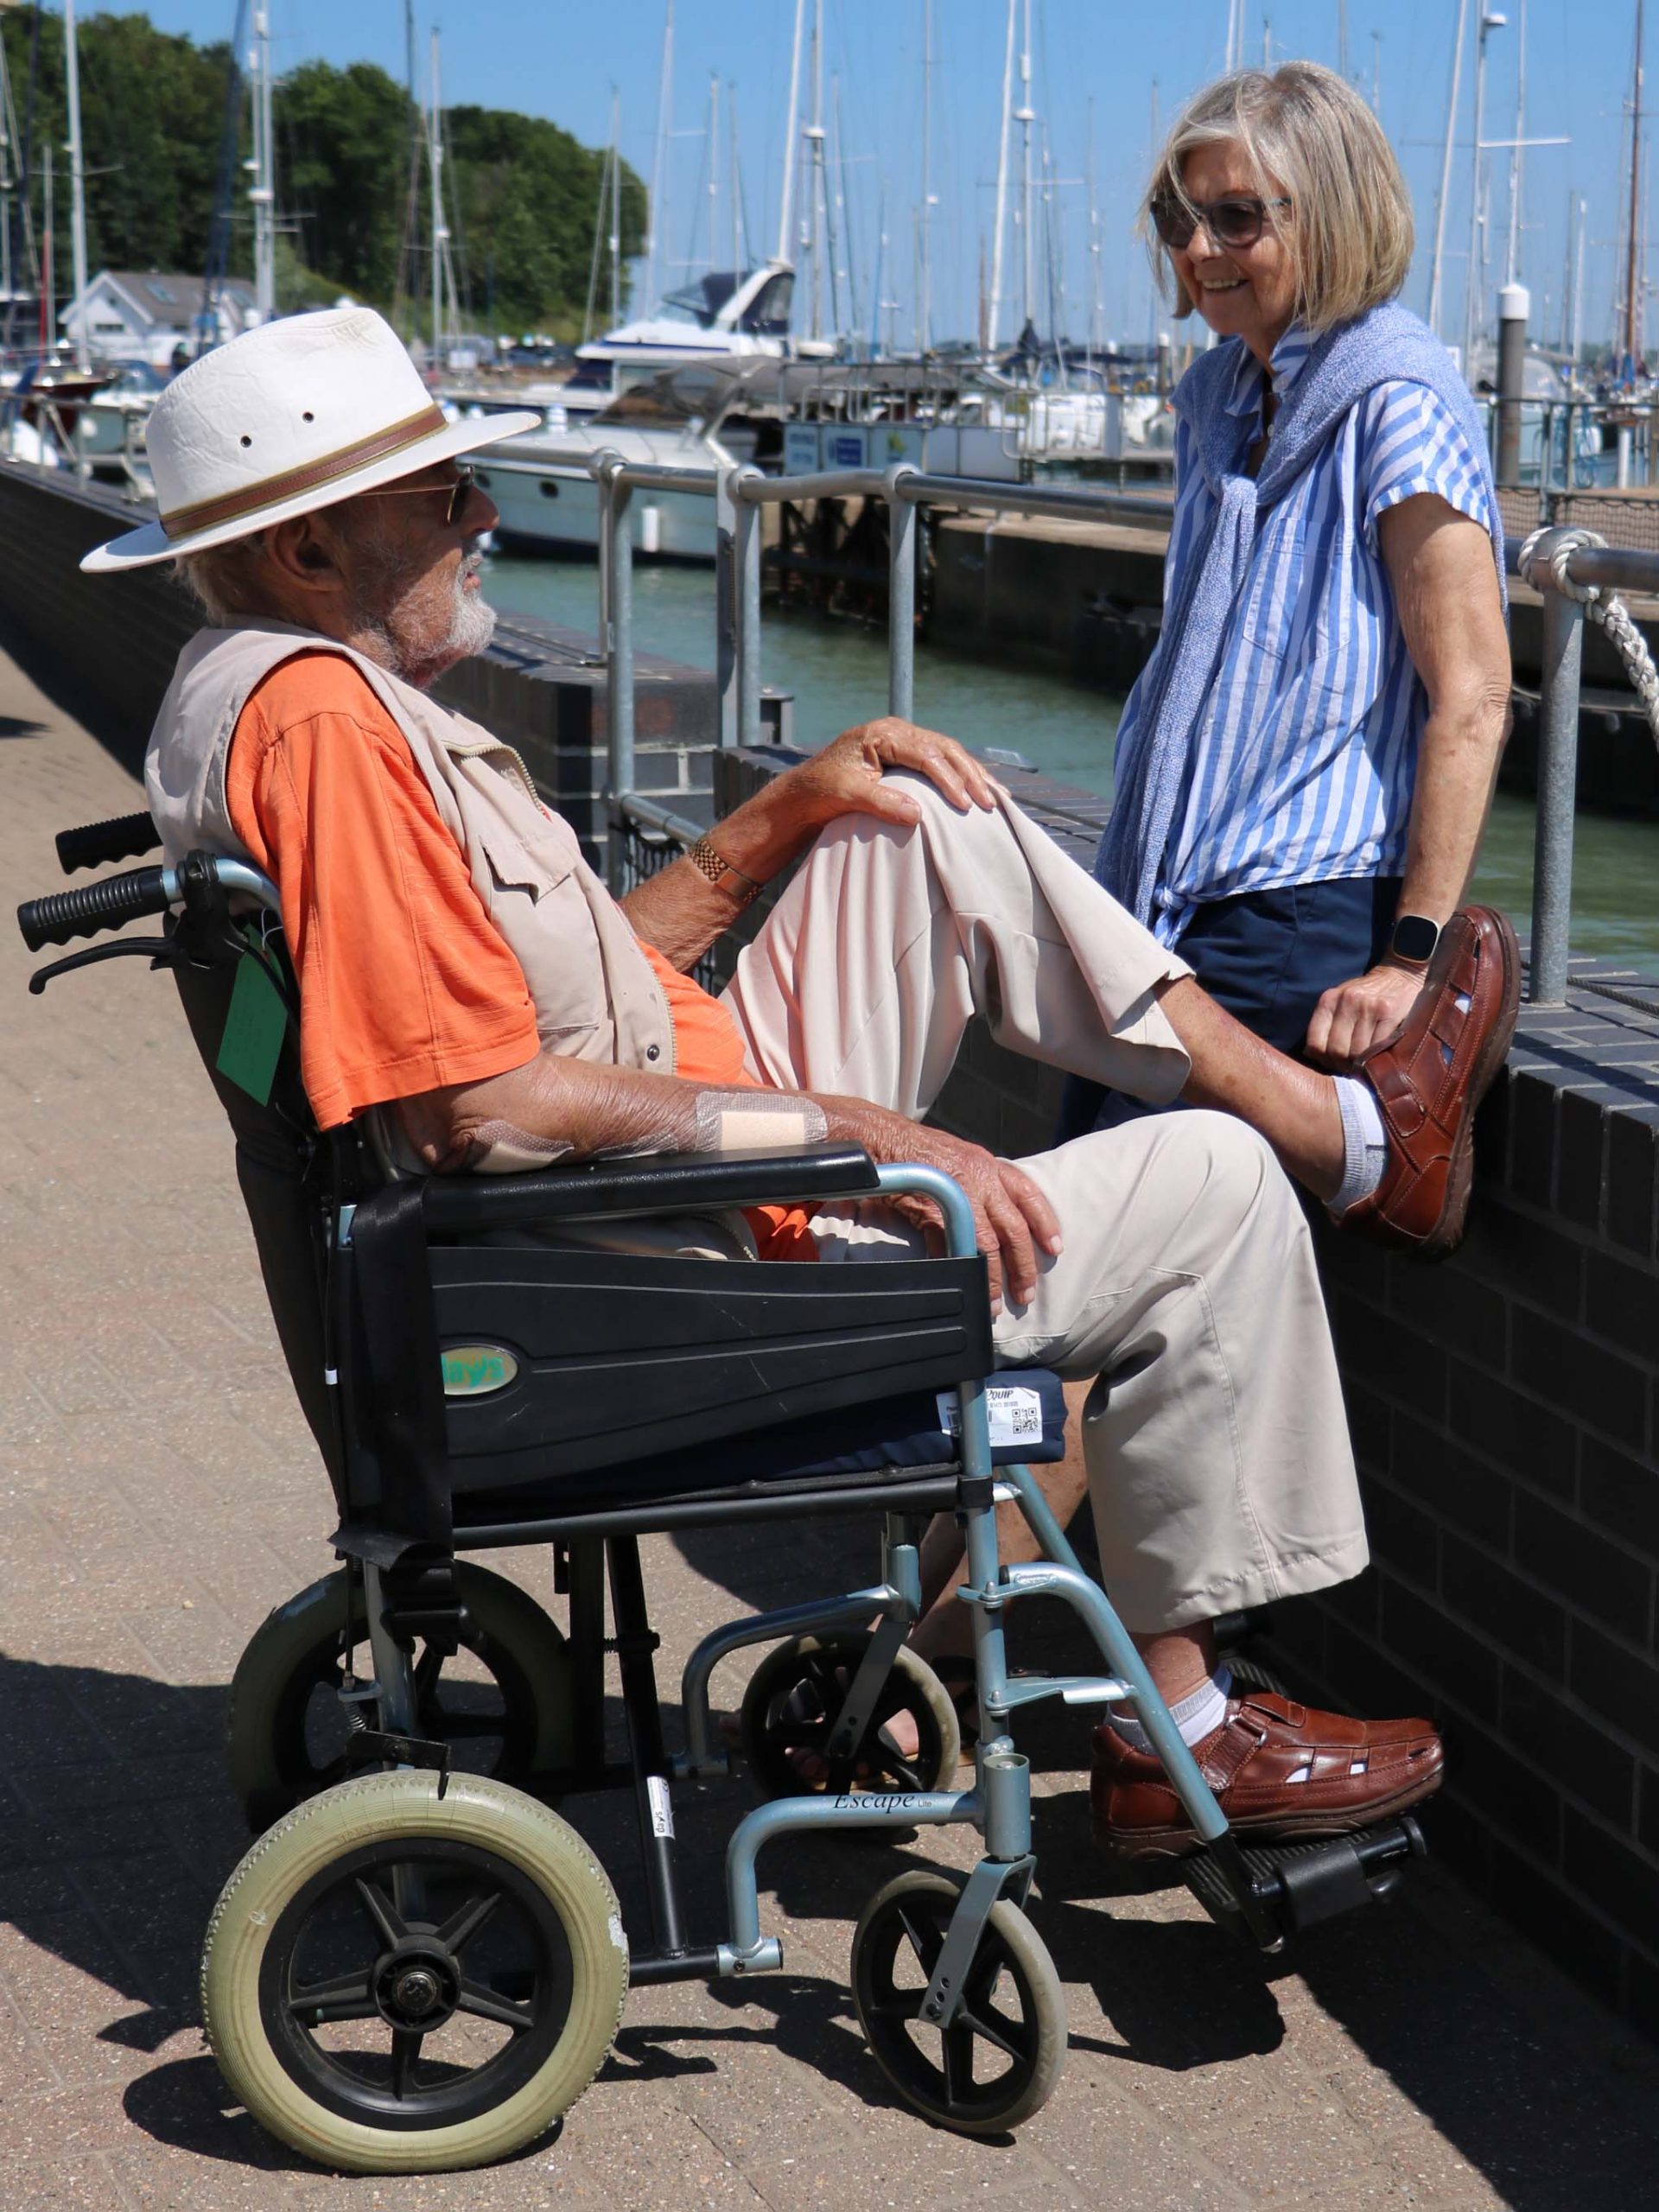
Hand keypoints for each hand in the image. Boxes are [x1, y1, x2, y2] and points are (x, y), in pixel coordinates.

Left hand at [777, 716, 1000, 844]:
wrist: (804, 793)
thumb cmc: (821, 792)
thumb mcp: (847, 796)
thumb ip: (882, 803)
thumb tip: (918, 815)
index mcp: (883, 734)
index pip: (927, 754)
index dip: (949, 780)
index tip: (965, 805)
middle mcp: (896, 731)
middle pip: (945, 749)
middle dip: (970, 776)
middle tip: (990, 803)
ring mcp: (902, 741)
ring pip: (948, 753)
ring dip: (972, 775)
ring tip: (995, 798)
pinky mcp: (905, 755)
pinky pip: (941, 761)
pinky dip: (961, 776)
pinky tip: (980, 790)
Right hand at [875, 1120, 1061, 1314]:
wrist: (878, 1138)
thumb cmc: (915, 1149)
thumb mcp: (957, 1159)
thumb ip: (977, 1187)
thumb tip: (991, 1224)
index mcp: (988, 1165)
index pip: (1028, 1194)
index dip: (1045, 1223)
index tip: (1055, 1248)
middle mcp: (979, 1178)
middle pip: (1013, 1229)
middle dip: (1023, 1264)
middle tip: (1026, 1292)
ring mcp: (957, 1195)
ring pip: (986, 1245)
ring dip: (991, 1277)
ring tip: (993, 1302)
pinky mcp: (931, 1211)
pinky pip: (949, 1247)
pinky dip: (956, 1269)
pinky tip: (961, 1284)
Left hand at [1305, 961, 1427, 1066]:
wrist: (1399, 973)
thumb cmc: (1366, 993)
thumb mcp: (1340, 1002)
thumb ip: (1326, 1024)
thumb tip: (1311, 1055)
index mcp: (1329, 1000)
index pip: (1315, 1042)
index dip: (1323, 1060)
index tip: (1332, 1064)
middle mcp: (1346, 1001)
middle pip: (1337, 1050)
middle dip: (1343, 1065)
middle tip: (1350, 1069)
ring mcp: (1368, 1006)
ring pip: (1358, 1052)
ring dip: (1361, 1065)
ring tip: (1365, 1066)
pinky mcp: (1389, 1011)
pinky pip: (1379, 1045)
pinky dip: (1379, 1057)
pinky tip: (1380, 1057)